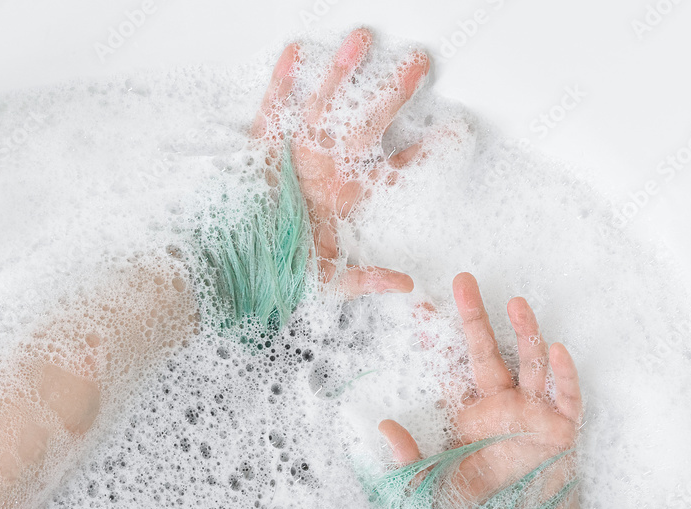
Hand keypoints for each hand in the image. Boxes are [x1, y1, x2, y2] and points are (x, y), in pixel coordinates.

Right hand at [251, 28, 429, 297]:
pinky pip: (272, 112)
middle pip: (365, 125)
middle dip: (392, 94)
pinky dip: (281, 85)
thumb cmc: (281, 273)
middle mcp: (324, 170)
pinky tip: (295, 54)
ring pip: (322, 109)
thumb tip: (406, 285)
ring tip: (361, 42)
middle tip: (418, 64)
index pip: (391, 167)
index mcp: (344, 196)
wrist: (238, 268)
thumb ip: (367, 280)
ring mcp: (294, 157)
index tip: (452, 132)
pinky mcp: (261, 153)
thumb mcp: (330, 281)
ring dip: (340, 76)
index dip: (421, 151)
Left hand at [379, 272, 583, 508]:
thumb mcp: (427, 492)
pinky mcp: (561, 434)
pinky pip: (566, 398)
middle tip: (463, 280)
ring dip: (525, 333)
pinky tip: (556, 348)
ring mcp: (532, 419)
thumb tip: (383, 425)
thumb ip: (407, 460)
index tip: (417, 309)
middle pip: (487, 353)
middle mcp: (498, 411)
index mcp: (464, 419)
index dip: (435, 340)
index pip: (448, 369)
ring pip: (530, 365)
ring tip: (515, 302)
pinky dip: (563, 374)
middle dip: (476, 317)